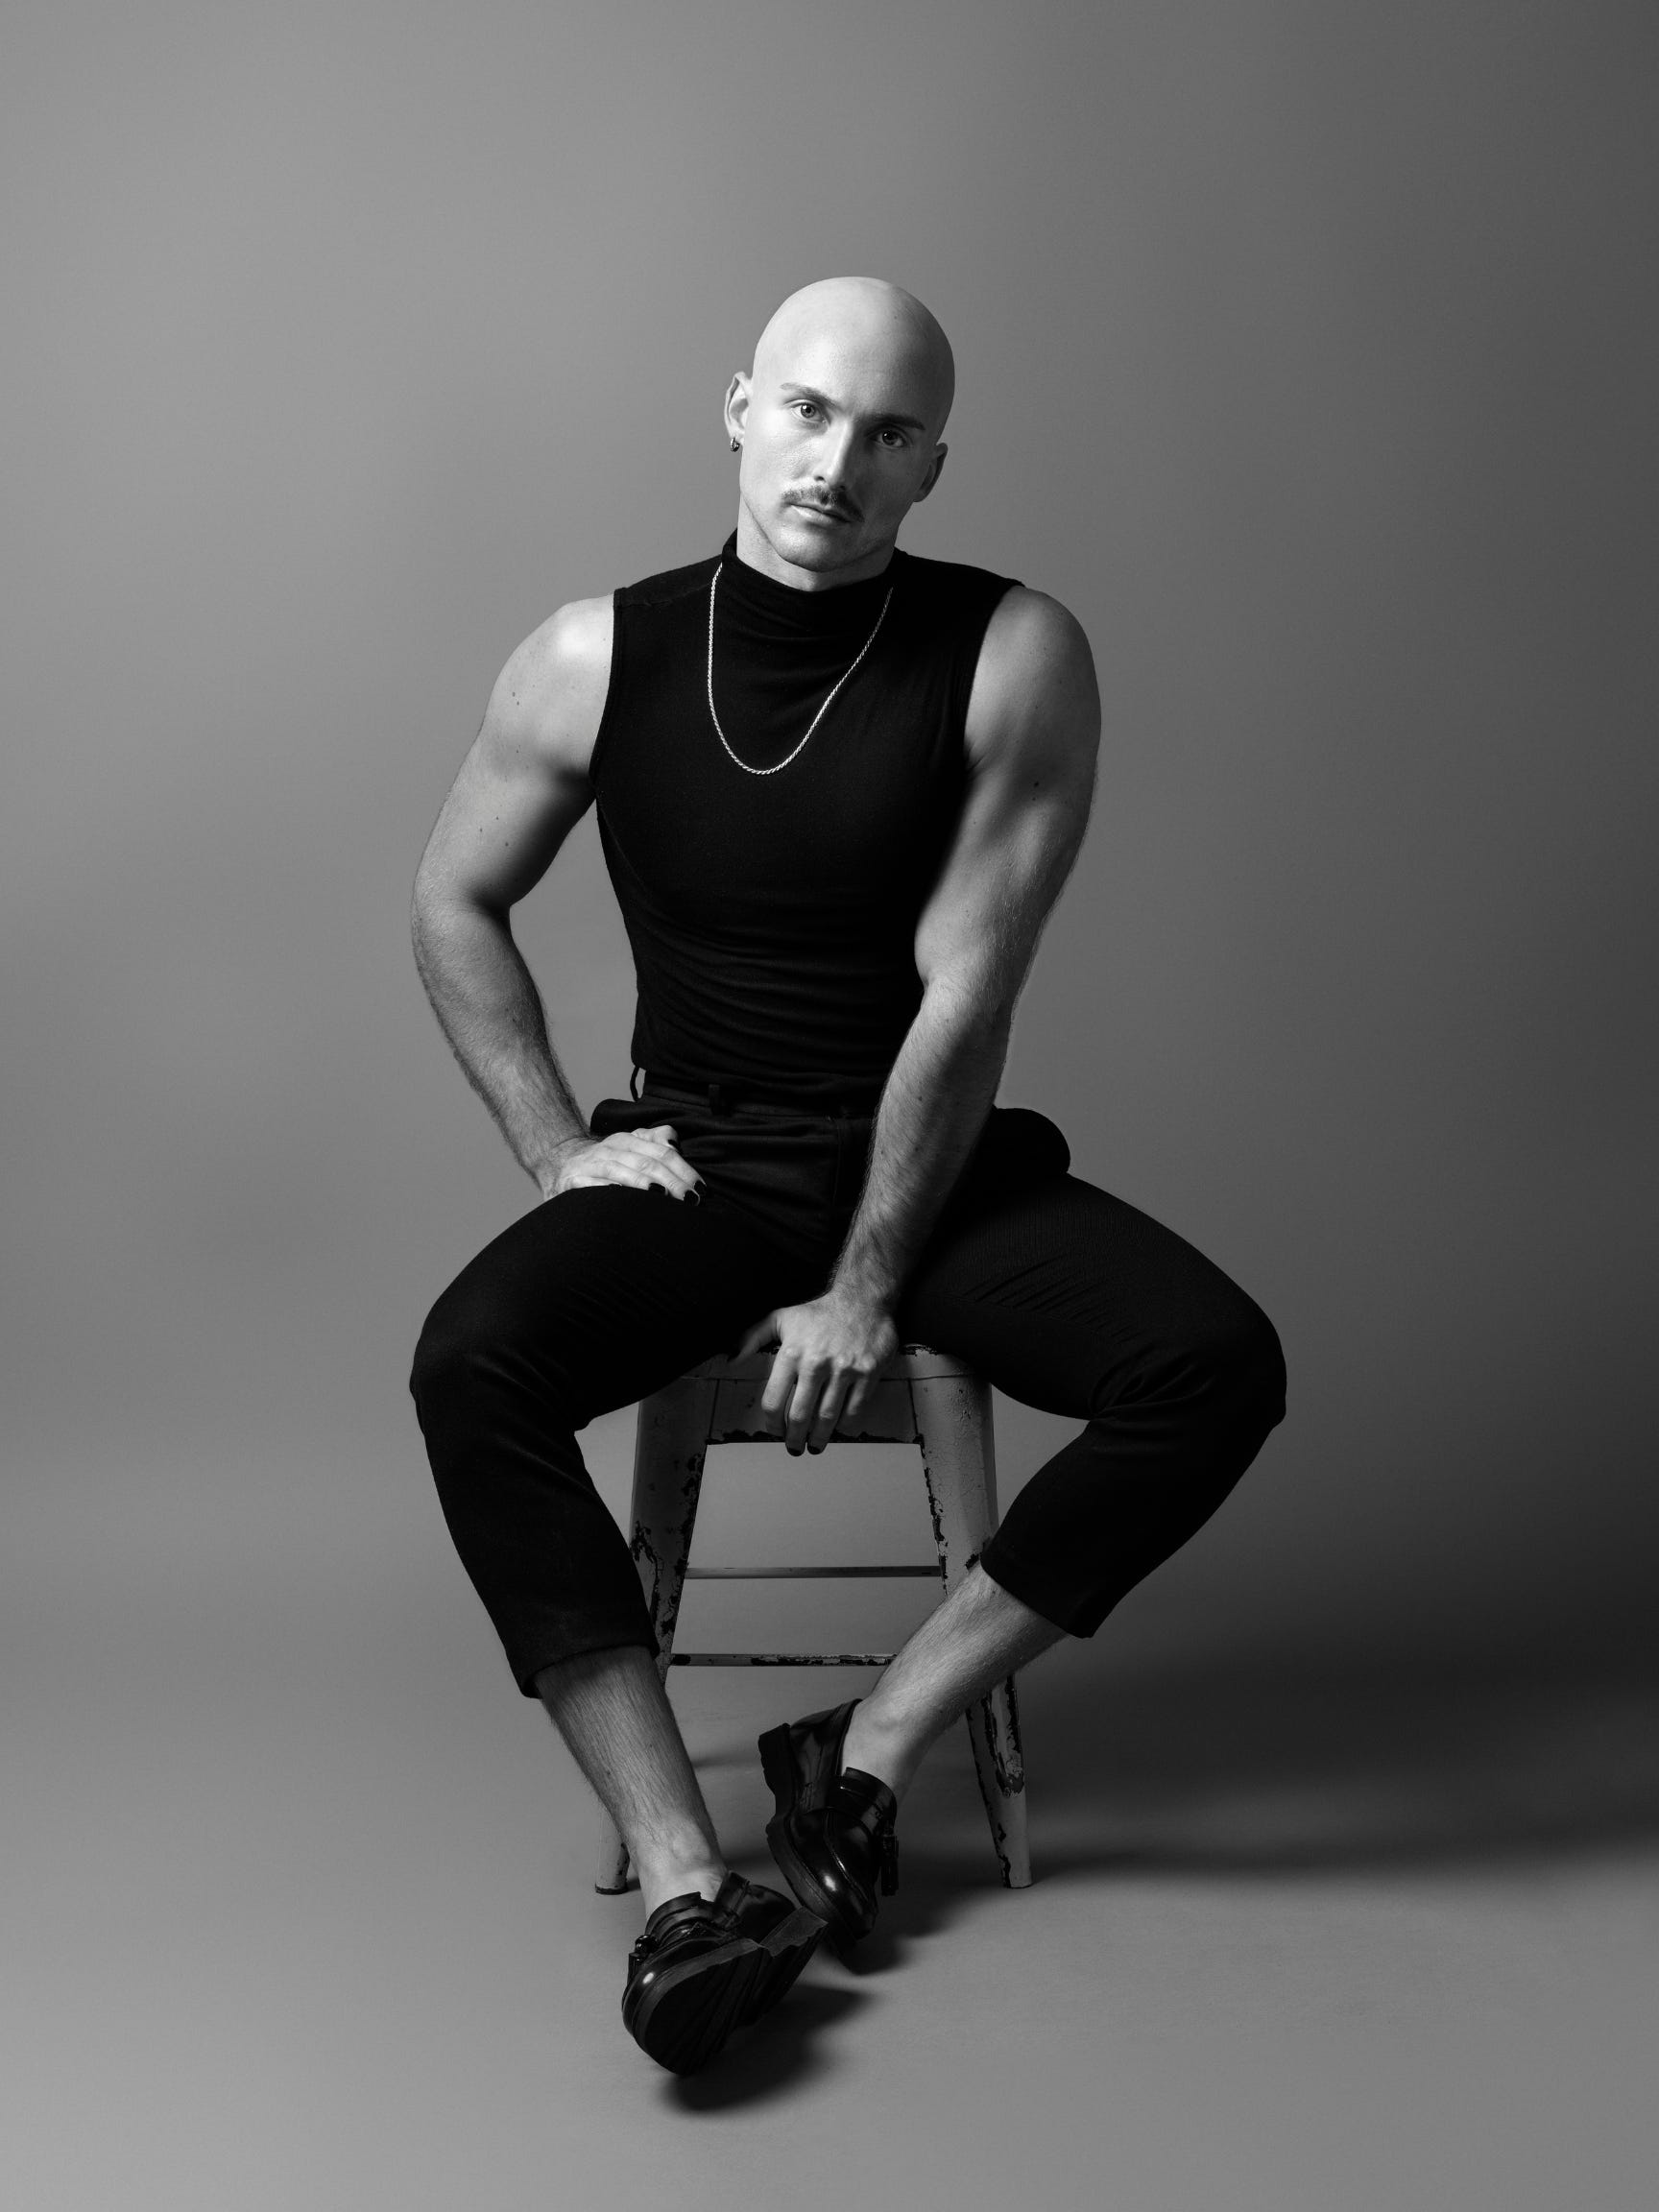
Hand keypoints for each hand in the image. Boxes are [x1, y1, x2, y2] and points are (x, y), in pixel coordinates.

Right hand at [544, 1123, 704, 1204]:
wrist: (559, 1162)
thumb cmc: (607, 1161)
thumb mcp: (631, 1146)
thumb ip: (655, 1141)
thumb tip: (674, 1142)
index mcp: (628, 1140)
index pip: (662, 1152)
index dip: (683, 1169)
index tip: (700, 1189)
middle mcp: (610, 1148)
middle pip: (646, 1162)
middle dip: (671, 1181)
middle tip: (689, 1199)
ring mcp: (591, 1164)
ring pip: (620, 1171)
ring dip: (642, 1183)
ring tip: (661, 1195)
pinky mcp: (573, 1181)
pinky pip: (592, 1185)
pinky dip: (608, 1190)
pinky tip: (623, 1198)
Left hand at [735, 1289, 899, 1454]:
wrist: (862, 1300)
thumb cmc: (819, 1313)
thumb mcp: (780, 1318)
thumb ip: (752, 1338)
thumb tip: (732, 1359)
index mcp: (791, 1353)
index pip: (774, 1400)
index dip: (772, 1424)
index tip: (775, 1431)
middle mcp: (816, 1363)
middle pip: (799, 1415)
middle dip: (794, 1438)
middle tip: (794, 1448)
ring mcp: (843, 1369)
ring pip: (827, 1417)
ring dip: (819, 1438)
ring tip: (815, 1445)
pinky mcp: (867, 1373)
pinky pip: (855, 1410)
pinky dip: (846, 1427)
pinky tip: (840, 1429)